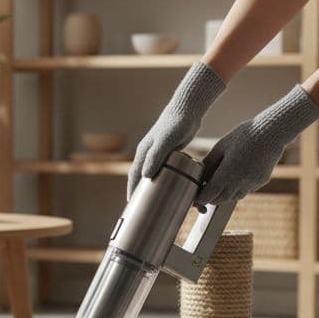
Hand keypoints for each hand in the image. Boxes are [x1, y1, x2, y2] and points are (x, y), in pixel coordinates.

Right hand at [127, 63, 224, 196]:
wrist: (187, 109)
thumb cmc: (176, 124)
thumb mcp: (165, 141)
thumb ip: (155, 157)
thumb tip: (145, 176)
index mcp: (144, 152)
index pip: (133, 176)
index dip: (132, 191)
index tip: (131, 205)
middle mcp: (148, 154)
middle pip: (140, 178)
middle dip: (139, 192)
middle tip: (140, 208)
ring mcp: (158, 154)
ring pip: (152, 175)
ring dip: (151, 187)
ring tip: (154, 202)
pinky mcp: (169, 153)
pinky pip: (163, 171)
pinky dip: (163, 181)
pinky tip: (169, 188)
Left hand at [195, 85, 318, 205]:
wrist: (271, 133)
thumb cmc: (243, 136)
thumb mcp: (220, 147)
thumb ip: (208, 164)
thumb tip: (198, 176)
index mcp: (227, 173)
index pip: (209, 195)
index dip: (200, 198)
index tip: (196, 197)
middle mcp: (239, 183)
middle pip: (220, 200)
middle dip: (211, 197)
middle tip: (207, 190)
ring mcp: (252, 184)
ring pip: (233, 197)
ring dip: (225, 194)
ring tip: (222, 181)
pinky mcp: (261, 182)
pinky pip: (246, 190)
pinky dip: (239, 188)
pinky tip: (239, 175)